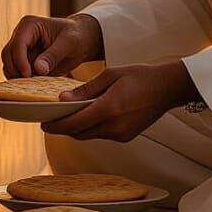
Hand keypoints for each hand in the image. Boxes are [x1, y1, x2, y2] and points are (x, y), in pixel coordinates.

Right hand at [1, 13, 102, 78]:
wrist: (82, 40)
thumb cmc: (77, 35)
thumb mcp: (69, 43)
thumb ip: (53, 55)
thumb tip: (38, 69)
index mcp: (30, 25)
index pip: (18, 44)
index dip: (20, 61)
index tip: (28, 75)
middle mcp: (21, 35)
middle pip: (8, 55)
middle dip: (16, 70)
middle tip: (30, 83)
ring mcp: (21, 49)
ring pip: (9, 65)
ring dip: (18, 76)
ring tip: (35, 83)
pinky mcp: (24, 61)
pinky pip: (16, 73)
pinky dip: (22, 80)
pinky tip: (35, 84)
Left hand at [41, 60, 199, 141]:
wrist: (168, 87)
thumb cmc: (140, 76)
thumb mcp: (110, 75)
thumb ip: (85, 89)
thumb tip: (62, 100)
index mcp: (108, 108)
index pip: (74, 123)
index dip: (55, 126)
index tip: (43, 124)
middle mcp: (114, 126)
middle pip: (79, 133)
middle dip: (63, 128)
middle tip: (50, 120)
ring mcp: (121, 134)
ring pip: (89, 135)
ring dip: (77, 128)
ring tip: (68, 116)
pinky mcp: (126, 137)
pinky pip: (101, 135)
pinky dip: (92, 128)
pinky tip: (89, 116)